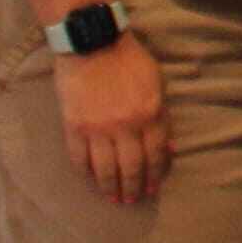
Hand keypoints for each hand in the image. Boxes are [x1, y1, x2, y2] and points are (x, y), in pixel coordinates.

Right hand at [51, 28, 169, 204]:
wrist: (92, 42)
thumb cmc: (128, 59)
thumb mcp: (156, 84)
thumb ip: (162, 116)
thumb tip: (168, 148)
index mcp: (150, 114)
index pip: (155, 155)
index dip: (154, 175)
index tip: (151, 188)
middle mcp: (126, 126)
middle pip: (131, 167)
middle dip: (132, 188)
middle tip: (130, 200)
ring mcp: (98, 128)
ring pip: (105, 168)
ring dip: (109, 187)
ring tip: (112, 197)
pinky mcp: (74, 126)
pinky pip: (79, 158)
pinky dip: (85, 172)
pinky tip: (90, 179)